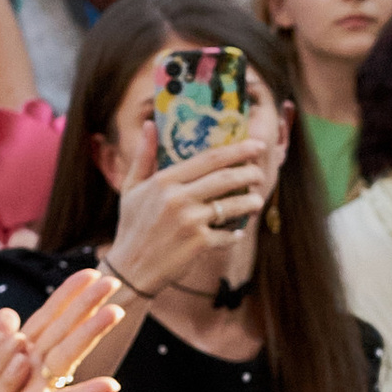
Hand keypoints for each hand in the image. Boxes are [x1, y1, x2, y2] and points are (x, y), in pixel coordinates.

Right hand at [107, 126, 274, 301]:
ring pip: (232, 206)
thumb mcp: (132, 188)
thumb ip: (144, 156)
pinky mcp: (199, 244)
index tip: (256, 145)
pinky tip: (237, 231)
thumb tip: (150, 123)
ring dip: (250, 202)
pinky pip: (226, 234)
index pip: (209, 159)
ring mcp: (190, 221)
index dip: (237, 150)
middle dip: (250, 173)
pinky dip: (234, 233)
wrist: (131, 268)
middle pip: (225, 178)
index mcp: (164, 180)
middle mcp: (178, 198)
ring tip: (257, 200)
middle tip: (260, 173)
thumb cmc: (132, 226)